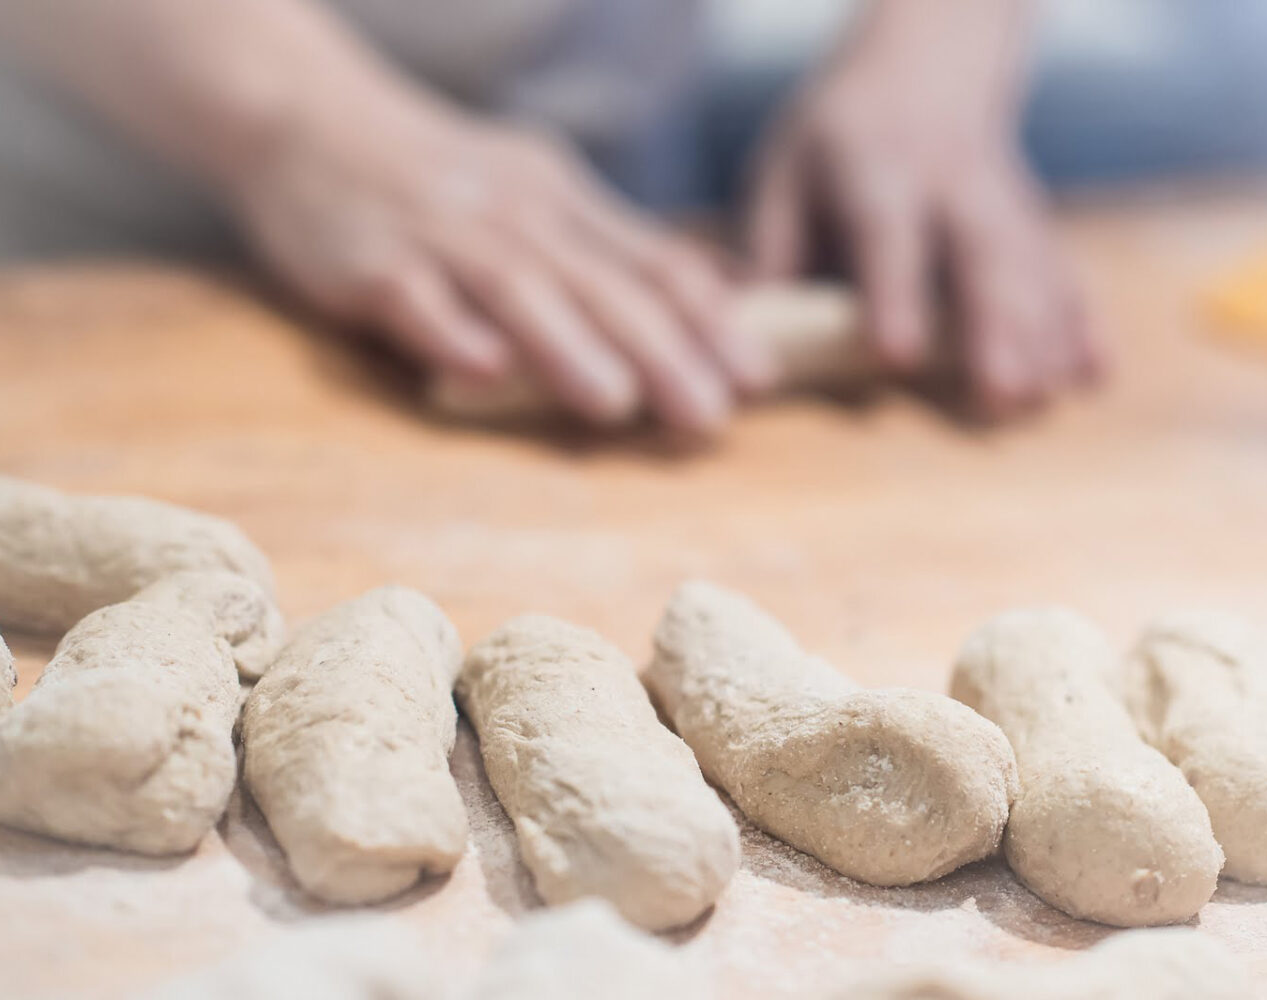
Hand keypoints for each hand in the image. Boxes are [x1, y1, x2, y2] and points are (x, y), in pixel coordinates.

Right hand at [223, 89, 774, 433]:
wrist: (310, 118)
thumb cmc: (439, 174)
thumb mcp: (538, 190)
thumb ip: (611, 245)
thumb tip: (712, 290)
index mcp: (561, 200)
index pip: (652, 262)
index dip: (709, 320)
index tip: (759, 375)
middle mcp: (513, 215)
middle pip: (598, 284)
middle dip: (661, 351)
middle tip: (711, 416)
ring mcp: (440, 236)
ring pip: (516, 290)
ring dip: (567, 348)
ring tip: (616, 405)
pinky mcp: (370, 264)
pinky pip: (414, 299)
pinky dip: (450, 333)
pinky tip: (484, 372)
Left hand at [747, 0, 1102, 417]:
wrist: (927, 61)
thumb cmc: (836, 135)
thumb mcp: (782, 170)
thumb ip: (769, 249)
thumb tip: (745, 332)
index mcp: (875, 168)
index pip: (886, 234)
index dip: (894, 294)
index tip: (896, 355)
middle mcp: (949, 184)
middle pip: (981, 255)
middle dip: (996, 327)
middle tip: (1003, 393)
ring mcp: (1001, 201)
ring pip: (1032, 269)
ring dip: (1045, 336)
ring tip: (1046, 400)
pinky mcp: (1032, 220)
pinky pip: (1063, 269)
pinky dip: (1083, 322)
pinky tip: (1095, 375)